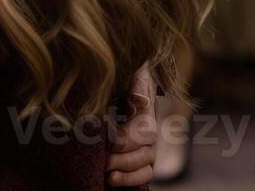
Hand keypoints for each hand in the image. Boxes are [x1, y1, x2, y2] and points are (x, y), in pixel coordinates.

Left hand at [106, 65, 156, 186]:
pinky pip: (143, 176)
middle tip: (104, 162)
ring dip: (128, 175)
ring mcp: (146, 149)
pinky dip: (132, 182)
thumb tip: (139, 101)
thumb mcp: (132, 74)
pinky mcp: (139, 161)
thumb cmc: (124, 78)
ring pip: (145, 167)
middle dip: (124, 160)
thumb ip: (136, 84)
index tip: (106, 140)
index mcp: (146, 114)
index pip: (142, 131)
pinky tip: (114, 182)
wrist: (119, 84)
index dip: (124, 139)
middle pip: (145, 153)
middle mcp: (149, 135)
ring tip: (110, 177)